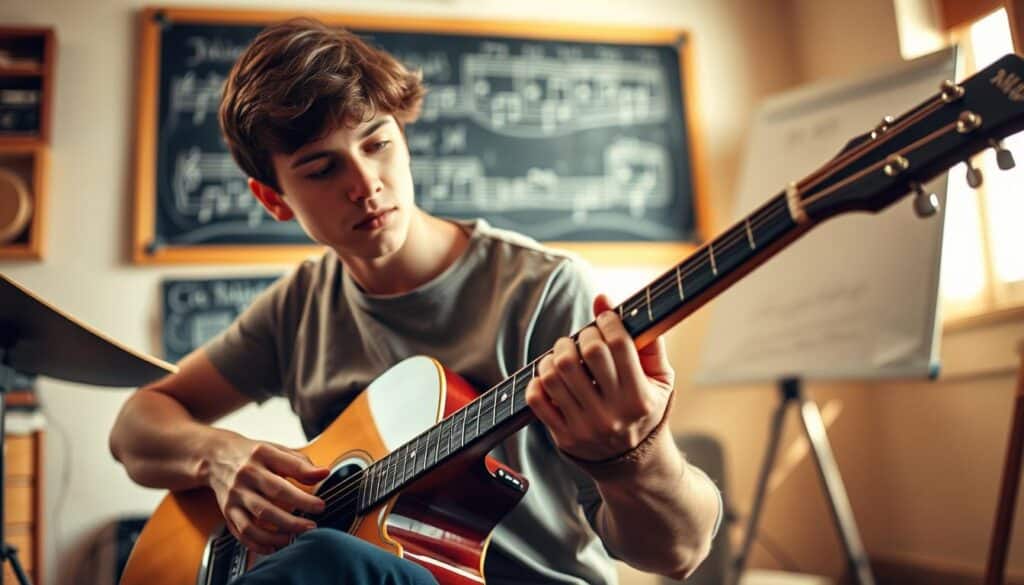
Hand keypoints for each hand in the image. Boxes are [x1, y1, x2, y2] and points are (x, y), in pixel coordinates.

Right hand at [205, 431, 329, 553]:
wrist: (216, 457)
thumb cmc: (253, 456)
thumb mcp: (277, 450)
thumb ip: (301, 463)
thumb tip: (323, 473)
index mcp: (262, 454)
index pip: (288, 471)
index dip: (306, 489)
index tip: (321, 505)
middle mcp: (246, 475)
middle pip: (272, 498)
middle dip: (294, 516)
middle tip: (312, 525)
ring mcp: (234, 495)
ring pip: (255, 520)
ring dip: (278, 533)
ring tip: (296, 536)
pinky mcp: (227, 511)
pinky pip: (242, 532)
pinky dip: (258, 543)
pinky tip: (274, 546)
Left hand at [526, 293, 674, 461]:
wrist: (633, 465)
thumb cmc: (646, 409)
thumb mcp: (660, 379)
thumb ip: (645, 339)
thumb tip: (603, 298)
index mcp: (640, 398)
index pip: (617, 344)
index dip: (607, 321)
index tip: (605, 320)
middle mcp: (612, 414)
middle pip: (586, 354)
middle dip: (582, 336)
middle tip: (583, 339)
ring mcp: (585, 427)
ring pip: (557, 373)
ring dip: (556, 354)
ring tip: (565, 355)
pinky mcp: (563, 437)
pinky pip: (537, 399)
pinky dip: (539, 380)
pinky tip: (551, 377)